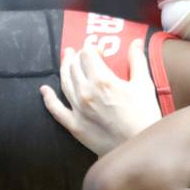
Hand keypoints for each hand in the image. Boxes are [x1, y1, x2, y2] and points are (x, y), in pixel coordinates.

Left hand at [40, 39, 161, 155]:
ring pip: (64, 82)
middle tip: (78, 51)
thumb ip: (137, 61)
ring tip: (65, 60)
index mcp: (103, 80)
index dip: (91, 48)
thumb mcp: (144, 85)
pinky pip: (56, 109)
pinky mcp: (75, 125)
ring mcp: (78, 109)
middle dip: (76, 56)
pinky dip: (48, 98)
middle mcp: (86, 92)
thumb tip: (135, 42)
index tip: (98, 50)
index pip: (88, 54)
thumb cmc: (145, 117)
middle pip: (74, 66)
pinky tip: (44, 90)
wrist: (139, 147)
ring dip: (63, 68)